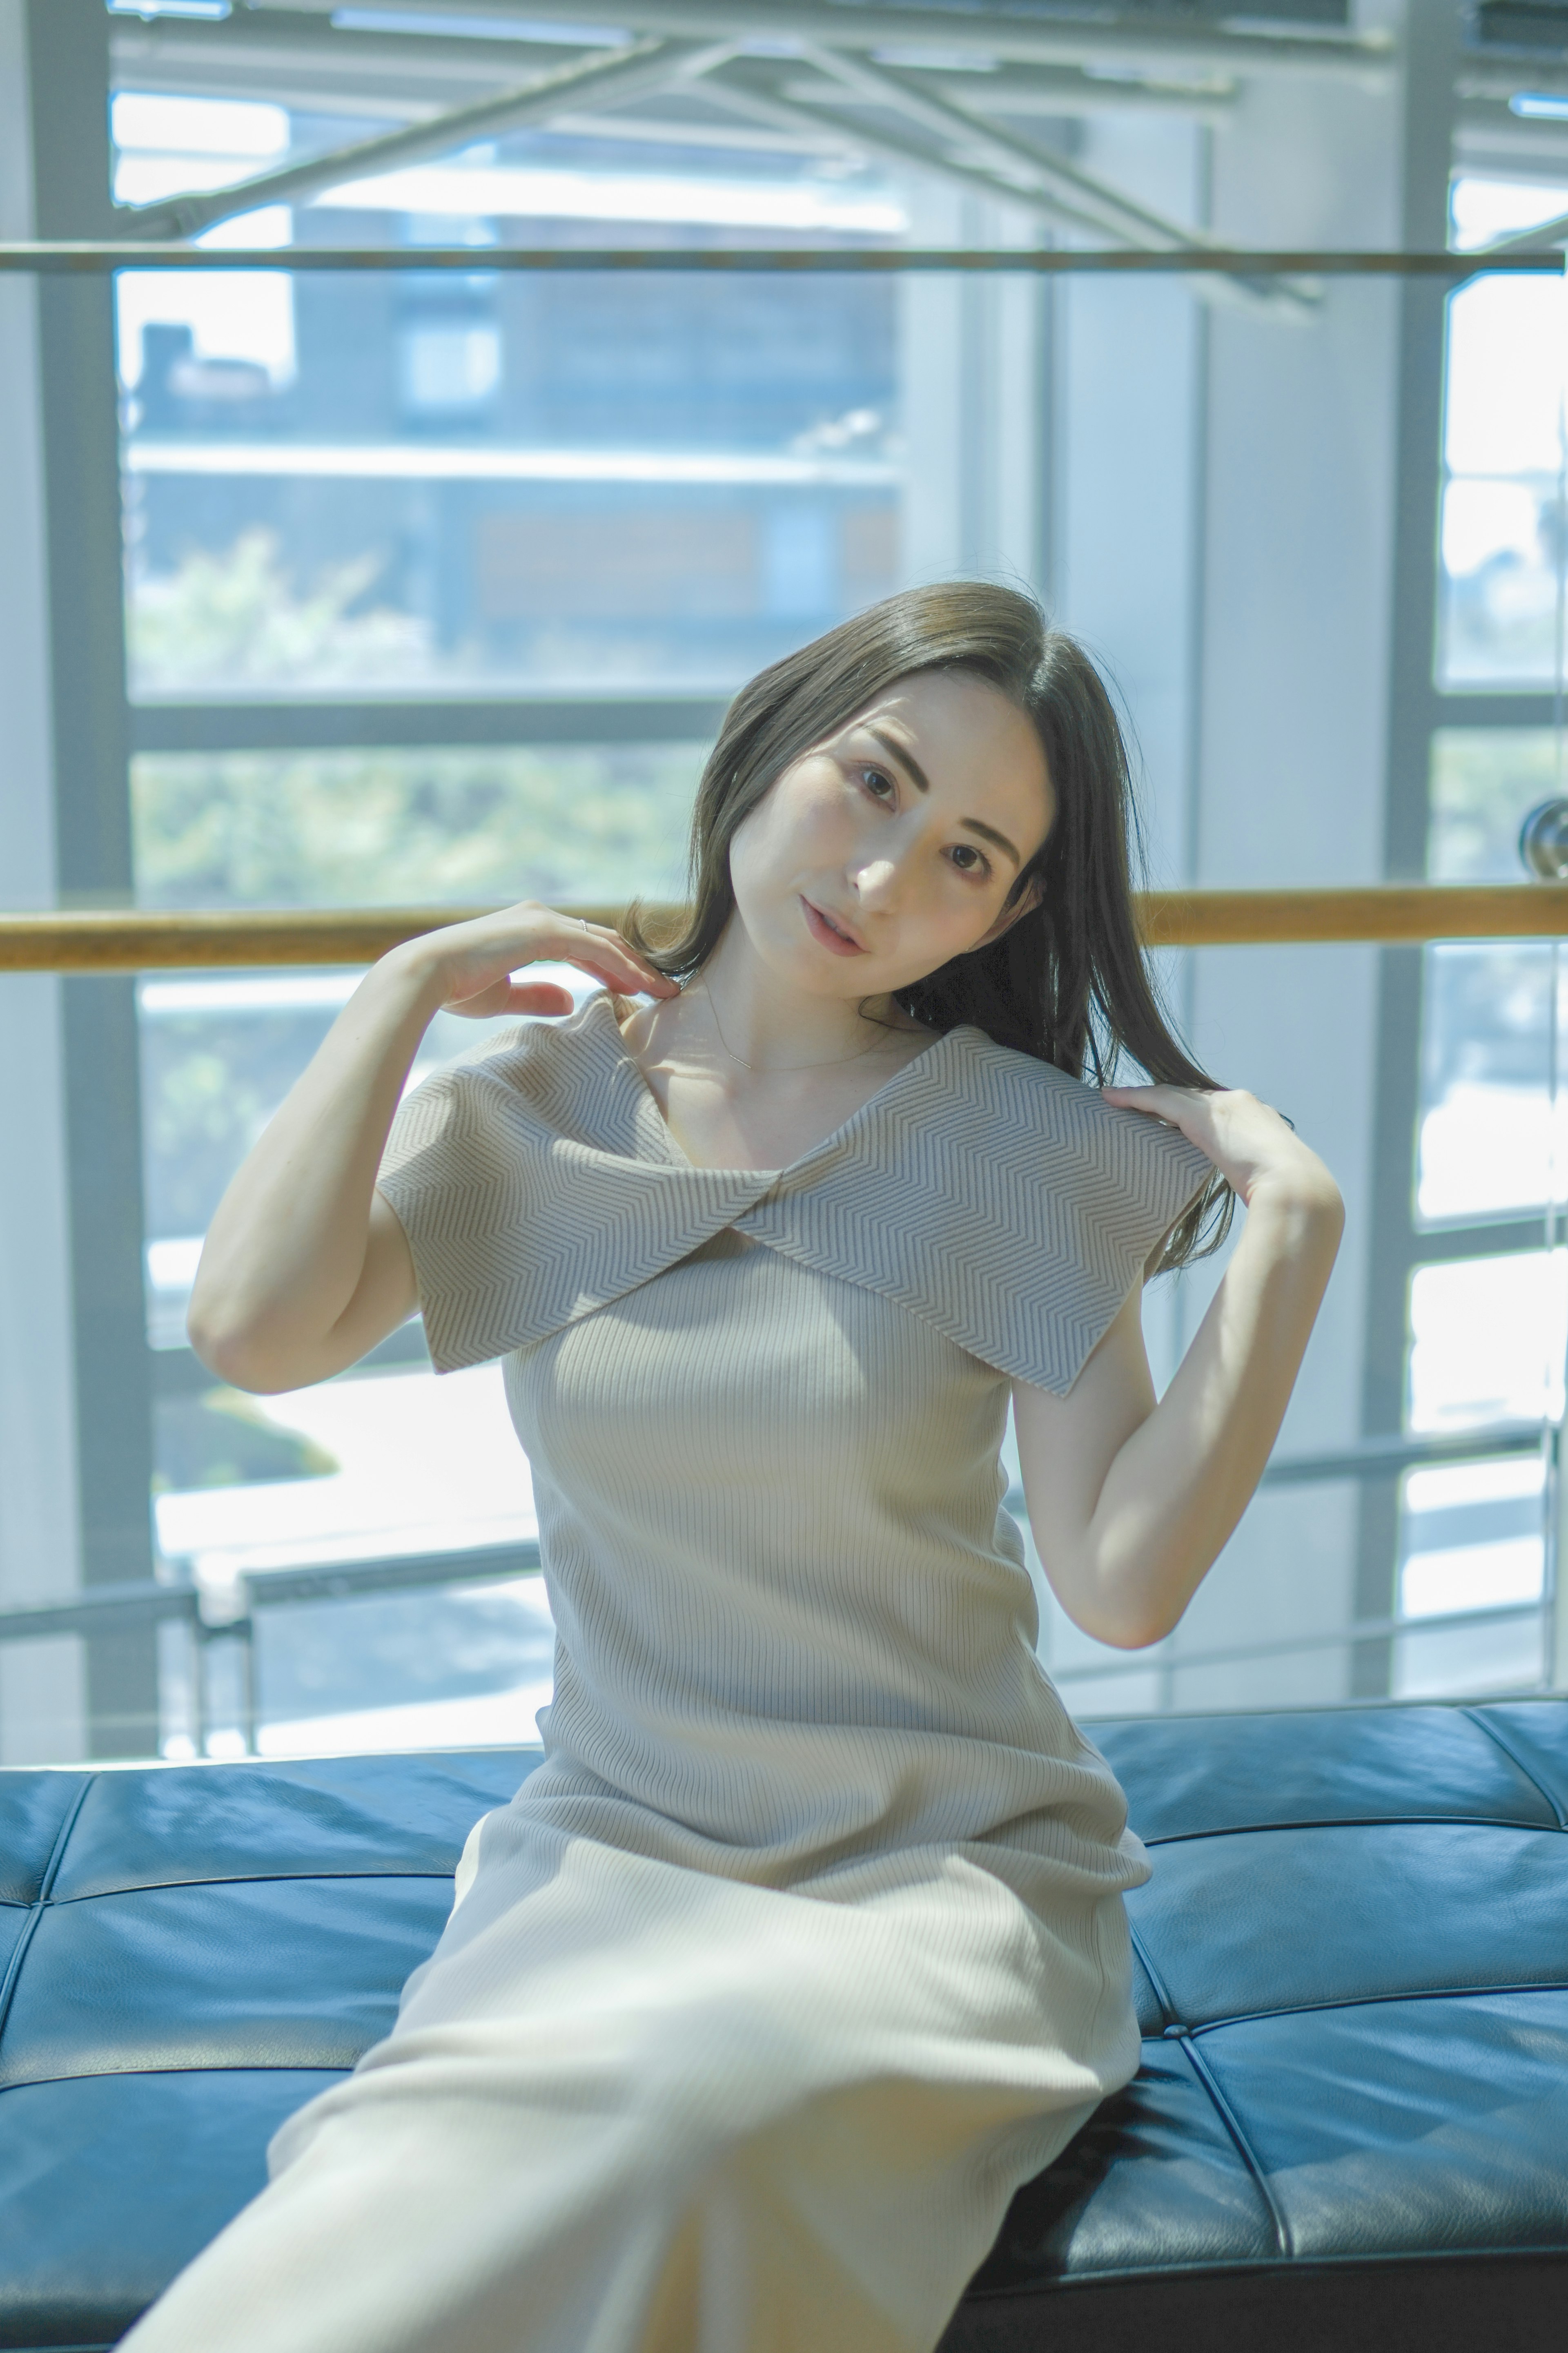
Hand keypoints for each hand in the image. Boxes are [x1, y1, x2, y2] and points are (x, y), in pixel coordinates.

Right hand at [388, 901, 681, 1020]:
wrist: (426, 977)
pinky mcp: (543, 932)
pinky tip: (641, 987)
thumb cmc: (455, 987)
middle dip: (636, 966)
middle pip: (602, 941)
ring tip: (665, 992)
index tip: (640, 992)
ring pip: (605, 944)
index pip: (585, 947)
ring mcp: (542, 921)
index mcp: (529, 929)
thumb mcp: (504, 995)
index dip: (615, 968)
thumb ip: (538, 995)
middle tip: (666, 990)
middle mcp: (540, 918)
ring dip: (638, 968)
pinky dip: (621, 967)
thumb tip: (569, 1000)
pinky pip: (594, 949)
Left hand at [1100, 1083, 1339, 1213]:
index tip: (1172, 1125)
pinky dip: (1134, 1098)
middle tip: (1135, 1106)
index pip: (1218, 1112)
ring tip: (1114, 1099)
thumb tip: (1256, 1205)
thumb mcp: (1270, 1185)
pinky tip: (1110, 1097)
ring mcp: (1224, 1106)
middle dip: (1165, 1102)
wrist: (1298, 1191)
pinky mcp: (1205, 1116)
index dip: (1192, 1114)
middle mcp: (1241, 1104)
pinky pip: (1160, 1101)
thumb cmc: (1290, 1201)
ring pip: (1173, 1095)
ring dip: (1142, 1097)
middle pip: (1192, 1098)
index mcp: (1260, 1121)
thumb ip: (1256, 1183)